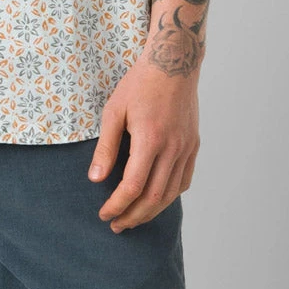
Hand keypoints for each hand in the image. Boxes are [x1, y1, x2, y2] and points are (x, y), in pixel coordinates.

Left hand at [86, 59, 200, 231]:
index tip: (104, 214)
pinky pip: (184, 181)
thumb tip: (95, 179)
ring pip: (171, 194)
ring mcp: (186, 148)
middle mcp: (173, 148)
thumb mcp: (114, 110)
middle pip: (154, 198)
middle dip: (133, 216)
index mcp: (150, 139)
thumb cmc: (139, 84)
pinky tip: (155, 199)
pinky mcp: (193, 145)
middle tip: (115, 225)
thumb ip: (106, 147)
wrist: (173, 63)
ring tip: (132, 218)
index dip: (117, 205)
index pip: (133, 186)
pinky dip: (169, 196)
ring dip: (150, 212)